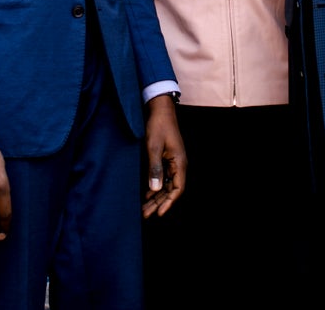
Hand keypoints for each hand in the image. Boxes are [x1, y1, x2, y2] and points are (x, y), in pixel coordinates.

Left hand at [142, 93, 184, 217]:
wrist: (159, 108)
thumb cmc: (158, 125)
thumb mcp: (153, 147)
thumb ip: (154, 168)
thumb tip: (156, 189)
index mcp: (179, 163)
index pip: (177, 189)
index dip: (168, 203)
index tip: (159, 214)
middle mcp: (178, 164)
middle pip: (171, 190)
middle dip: (159, 203)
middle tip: (146, 214)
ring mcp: (173, 161)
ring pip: (166, 184)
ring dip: (156, 197)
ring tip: (145, 208)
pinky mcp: (166, 158)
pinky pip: (163, 177)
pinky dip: (155, 187)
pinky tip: (147, 193)